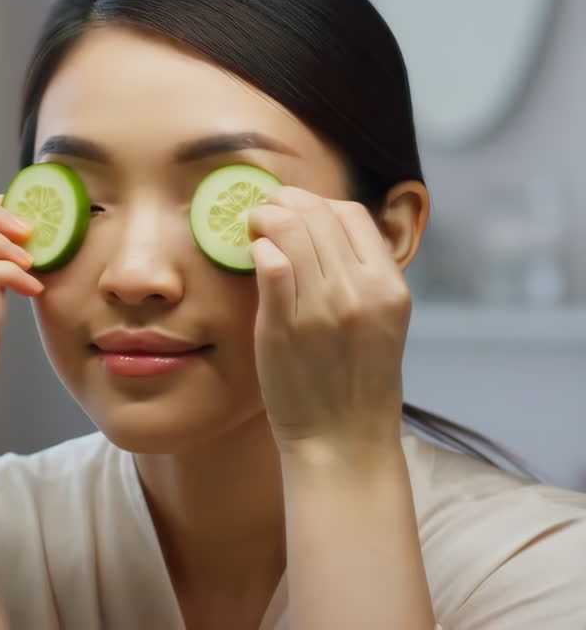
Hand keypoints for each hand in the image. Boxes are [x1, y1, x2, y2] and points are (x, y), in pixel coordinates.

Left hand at [247, 187, 409, 458]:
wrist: (342, 439)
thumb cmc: (356, 381)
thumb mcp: (379, 321)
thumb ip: (360, 277)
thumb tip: (321, 234)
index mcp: (388, 286)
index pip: (352, 214)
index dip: (318, 203)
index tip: (295, 210)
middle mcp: (361, 291)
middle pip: (318, 215)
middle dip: (285, 202)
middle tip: (263, 210)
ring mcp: (322, 308)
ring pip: (290, 231)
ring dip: (265, 219)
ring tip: (253, 227)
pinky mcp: (284, 326)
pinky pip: (271, 265)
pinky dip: (259, 249)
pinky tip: (254, 254)